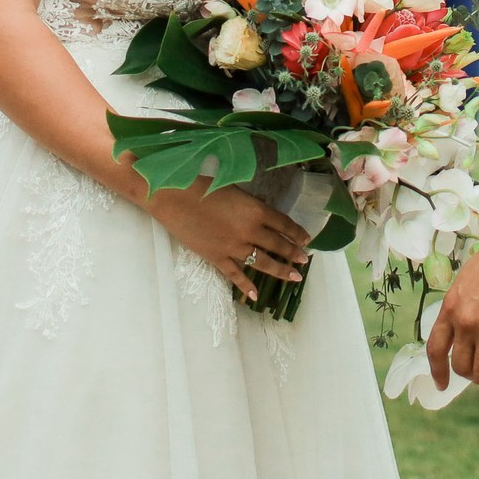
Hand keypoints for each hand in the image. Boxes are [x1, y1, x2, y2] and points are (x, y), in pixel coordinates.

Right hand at [145, 183, 311, 300]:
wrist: (172, 196)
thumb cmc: (201, 184)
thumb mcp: (233, 189)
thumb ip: (250, 205)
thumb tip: (261, 216)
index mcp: (255, 210)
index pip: (284, 223)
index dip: (297, 232)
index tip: (306, 238)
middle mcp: (249, 230)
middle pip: (278, 244)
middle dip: (293, 253)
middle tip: (304, 260)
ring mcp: (233, 247)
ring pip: (263, 262)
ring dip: (281, 270)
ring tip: (294, 277)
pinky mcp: (216, 257)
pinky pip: (236, 274)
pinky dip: (247, 285)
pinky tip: (256, 295)